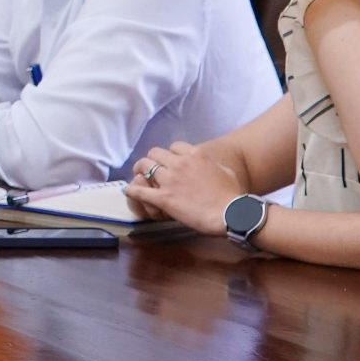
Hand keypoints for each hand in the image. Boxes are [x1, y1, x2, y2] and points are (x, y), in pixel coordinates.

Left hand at [122, 142, 246, 235]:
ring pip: (144, 166)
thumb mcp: (226, 172)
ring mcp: (169, 180)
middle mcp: (179, 163)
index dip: (171, 154)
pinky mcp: (163, 197)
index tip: (170, 161)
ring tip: (139, 176)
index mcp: (195, 155)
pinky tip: (127, 190)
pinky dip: (131, 190)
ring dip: (140, 171)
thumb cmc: (232, 195)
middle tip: (151, 168)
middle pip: (155, 153)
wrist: (231, 214)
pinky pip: (140, 190)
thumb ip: (212, 164)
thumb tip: (208, 164)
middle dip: (152, 160)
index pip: (174, 147)